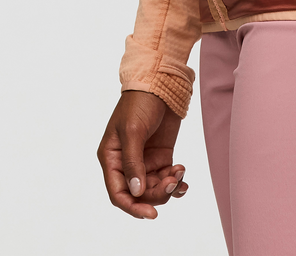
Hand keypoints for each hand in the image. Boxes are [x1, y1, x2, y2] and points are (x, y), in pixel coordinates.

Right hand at [97, 90, 188, 218]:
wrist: (160, 82)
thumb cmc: (139, 103)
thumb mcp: (133, 131)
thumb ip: (133, 163)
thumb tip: (136, 192)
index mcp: (112, 158)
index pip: (118, 192)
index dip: (132, 206)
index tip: (150, 214)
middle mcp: (126, 163)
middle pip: (139, 193)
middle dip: (156, 193)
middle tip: (172, 183)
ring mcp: (144, 160)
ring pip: (154, 188)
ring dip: (168, 186)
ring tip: (179, 173)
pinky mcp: (161, 156)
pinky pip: (166, 177)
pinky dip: (175, 181)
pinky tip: (183, 175)